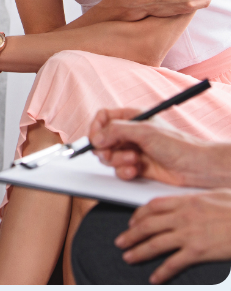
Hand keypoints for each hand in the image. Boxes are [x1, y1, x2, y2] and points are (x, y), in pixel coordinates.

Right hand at [89, 107, 227, 187]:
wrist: (194, 167)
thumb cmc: (176, 144)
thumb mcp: (144, 131)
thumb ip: (116, 131)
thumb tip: (96, 138)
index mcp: (131, 118)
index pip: (103, 118)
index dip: (96, 129)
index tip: (95, 140)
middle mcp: (129, 134)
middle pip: (103, 140)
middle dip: (108, 149)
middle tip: (114, 154)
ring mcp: (131, 150)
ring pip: (109, 157)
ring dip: (118, 161)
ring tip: (134, 161)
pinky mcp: (135, 167)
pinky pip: (118, 171)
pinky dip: (124, 172)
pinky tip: (136, 171)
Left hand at [115, 190, 230, 282]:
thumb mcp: (216, 195)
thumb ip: (199, 199)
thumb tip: (192, 201)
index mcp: (186, 200)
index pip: (153, 206)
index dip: (138, 215)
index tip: (132, 222)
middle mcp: (183, 216)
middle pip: (148, 225)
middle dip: (131, 234)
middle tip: (120, 241)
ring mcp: (190, 234)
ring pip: (155, 243)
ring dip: (138, 251)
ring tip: (128, 257)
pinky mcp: (199, 251)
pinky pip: (174, 262)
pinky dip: (161, 271)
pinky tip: (154, 277)